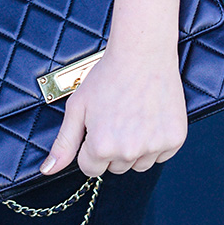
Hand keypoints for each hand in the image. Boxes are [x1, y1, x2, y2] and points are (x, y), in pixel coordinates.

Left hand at [40, 42, 187, 176]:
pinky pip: (161, 155)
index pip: (90, 169)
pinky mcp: (175, 139)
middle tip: (116, 118)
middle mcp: (129, 151)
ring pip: (139, 164)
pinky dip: (156, 142)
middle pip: (115, 168)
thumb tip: (48, 170)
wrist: (142, 54)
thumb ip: (64, 143)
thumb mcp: (77, 107)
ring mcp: (154, 146)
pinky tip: (149, 118)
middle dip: (112, 149)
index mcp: (102, 146)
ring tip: (133, 118)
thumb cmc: (108, 76)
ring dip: (135, 150)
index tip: (97, 128)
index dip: (90, 148)